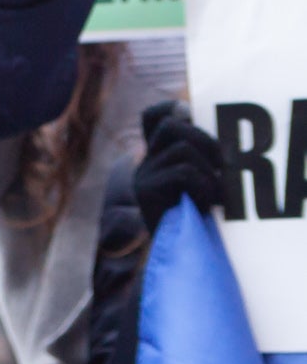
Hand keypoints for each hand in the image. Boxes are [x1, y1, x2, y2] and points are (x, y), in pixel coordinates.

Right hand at [136, 99, 225, 224]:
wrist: (179, 254)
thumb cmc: (198, 219)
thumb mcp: (201, 183)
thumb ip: (201, 160)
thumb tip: (218, 145)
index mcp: (157, 158)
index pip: (152, 118)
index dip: (169, 108)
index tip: (188, 113)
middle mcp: (144, 163)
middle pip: (171, 126)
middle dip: (204, 139)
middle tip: (220, 166)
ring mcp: (142, 176)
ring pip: (182, 149)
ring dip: (208, 171)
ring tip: (213, 194)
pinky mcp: (145, 190)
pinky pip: (185, 173)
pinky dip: (204, 187)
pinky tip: (205, 205)